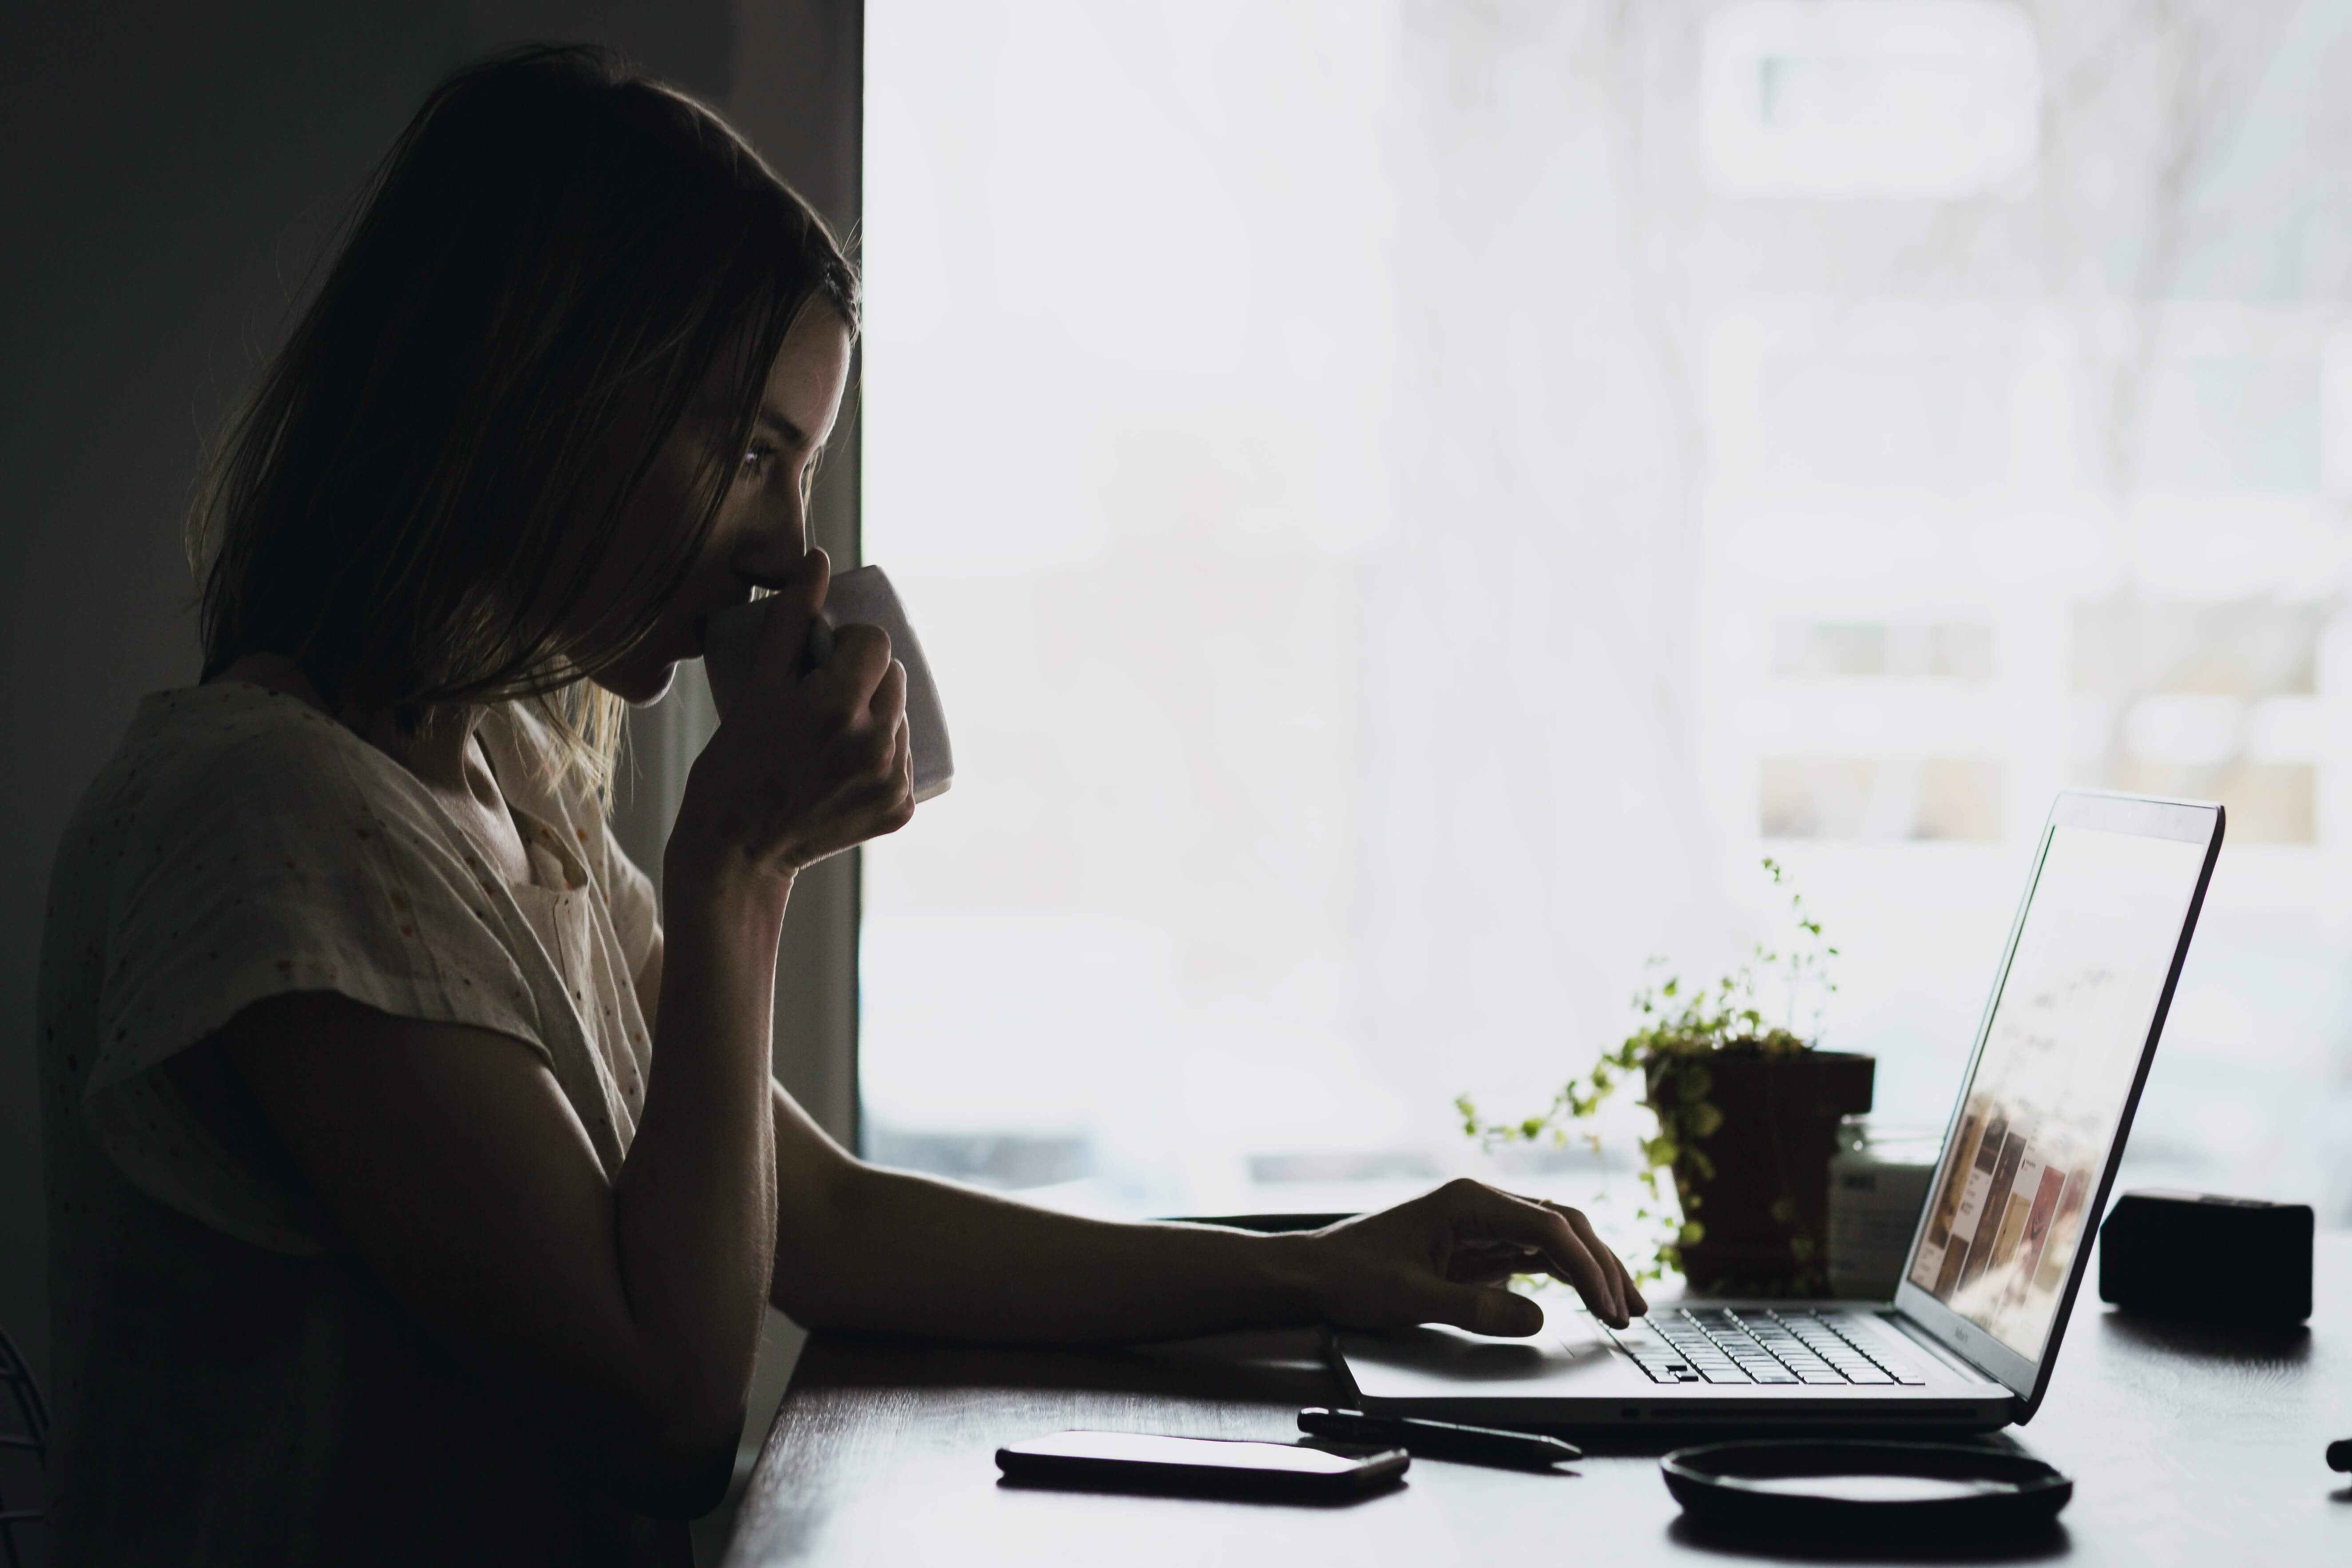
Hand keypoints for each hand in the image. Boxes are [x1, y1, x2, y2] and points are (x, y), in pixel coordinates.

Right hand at [673, 549, 914, 879]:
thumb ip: (789, 621)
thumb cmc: (734, 765)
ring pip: (901, 717)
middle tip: (821, 701)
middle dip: (864, 679)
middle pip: (895, 677)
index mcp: (837, 707)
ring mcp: (892, 781)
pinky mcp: (900, 809)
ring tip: (829, 737)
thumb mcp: (756, 686)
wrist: (736, 851)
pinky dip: (880, 756)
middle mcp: (875, 744)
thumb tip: (819, 560)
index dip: (849, 645)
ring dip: (875, 716)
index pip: (876, 642)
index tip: (822, 663)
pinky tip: (843, 768)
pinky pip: (903, 759)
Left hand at [1299, 1178, 1645, 1335]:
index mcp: (1468, 1202)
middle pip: (1562, 1226)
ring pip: (1555, 1239)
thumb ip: (1475, 1307)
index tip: (1608, 1304)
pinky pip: (1535, 1255)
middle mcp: (1481, 1204)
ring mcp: (1483, 1224)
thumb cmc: (1352, 1276)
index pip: (1548, 1226)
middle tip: (1631, 1311)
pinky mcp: (1479, 1247)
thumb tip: (1537, 1317)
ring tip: (1625, 1307)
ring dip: (1592, 1269)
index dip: (1586, 1266)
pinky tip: (1590, 1297)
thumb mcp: (1411, 1298)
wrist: (1313, 1273)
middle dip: (1602, 1265)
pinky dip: (1566, 1276)